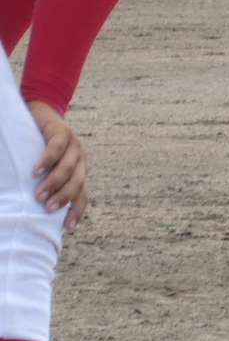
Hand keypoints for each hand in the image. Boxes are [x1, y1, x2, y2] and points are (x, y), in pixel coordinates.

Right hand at [25, 101, 86, 227]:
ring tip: (39, 195)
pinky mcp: (62, 131)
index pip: (83, 193)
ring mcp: (74, 143)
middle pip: (77, 181)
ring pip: (68, 166)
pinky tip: (36, 170)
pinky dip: (48, 160)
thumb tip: (33, 209)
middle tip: (46, 209)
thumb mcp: (46, 169)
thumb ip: (45, 185)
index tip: (67, 227)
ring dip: (54, 182)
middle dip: (63, 197)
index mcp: (79, 169)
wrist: (40, 113)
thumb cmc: (39, 148)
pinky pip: (57, 147)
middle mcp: (80, 157)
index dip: (77, 209)